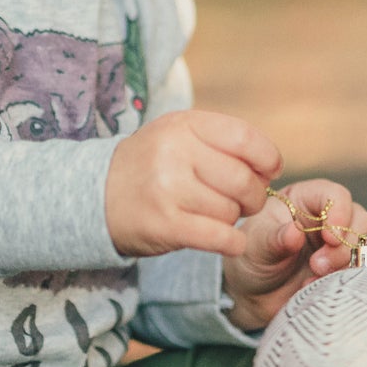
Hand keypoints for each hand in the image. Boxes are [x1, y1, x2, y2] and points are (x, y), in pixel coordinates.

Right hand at [105, 110, 281, 259]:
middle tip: (243, 201)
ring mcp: (167, 189)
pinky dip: (232, 242)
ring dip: (231, 218)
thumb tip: (270, 166)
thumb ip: (222, 142)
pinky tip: (228, 241)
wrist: (96, 195)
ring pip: (230, 210)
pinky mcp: (165, 224)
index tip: (269, 171)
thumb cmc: (151, 165)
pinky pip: (219, 237)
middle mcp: (174, 152)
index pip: (244, 138)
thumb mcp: (178, 136)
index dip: (267, 158)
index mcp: (182, 125)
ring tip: (213, 214)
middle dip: (253, 196)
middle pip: (243, 180)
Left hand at [220, 178, 366, 330]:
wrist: (252, 294)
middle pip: (359, 220)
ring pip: (364, 248)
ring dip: (345, 265)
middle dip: (345, 245)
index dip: (340, 212)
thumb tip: (295, 232)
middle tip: (319, 265)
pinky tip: (315, 289)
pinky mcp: (344, 269)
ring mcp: (340, 244)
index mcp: (305, 198)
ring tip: (315, 278)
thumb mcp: (256, 245)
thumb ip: (275, 238)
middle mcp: (328, 217)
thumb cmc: (252, 257)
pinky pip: (358, 273)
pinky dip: (342, 282)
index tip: (330, 238)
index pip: (335, 195)